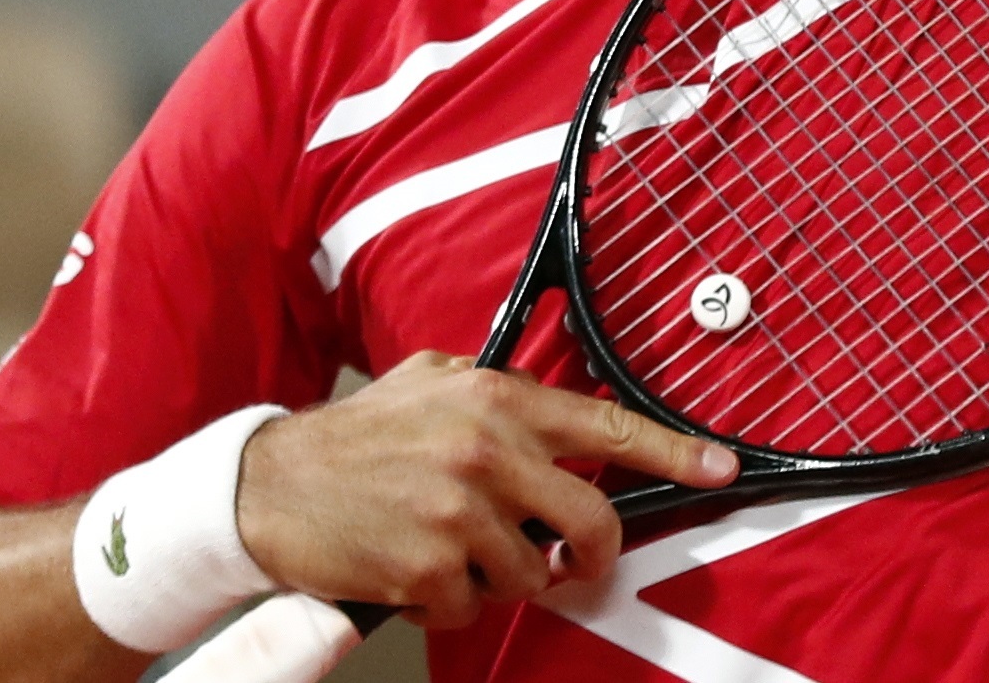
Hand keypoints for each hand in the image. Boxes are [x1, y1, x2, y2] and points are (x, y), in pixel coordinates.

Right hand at [234, 355, 736, 627]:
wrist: (269, 485)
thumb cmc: (354, 437)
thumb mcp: (429, 380)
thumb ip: (495, 392)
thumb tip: (551, 409)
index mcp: (495, 398)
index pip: (606, 426)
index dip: (673, 452)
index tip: (719, 468)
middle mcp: (487, 450)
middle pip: (589, 521)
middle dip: (592, 556)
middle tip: (575, 566)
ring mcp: (460, 513)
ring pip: (533, 575)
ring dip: (504, 578)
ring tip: (457, 554)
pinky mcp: (430, 569)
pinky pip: (474, 608)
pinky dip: (452, 603)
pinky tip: (418, 572)